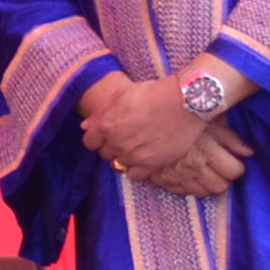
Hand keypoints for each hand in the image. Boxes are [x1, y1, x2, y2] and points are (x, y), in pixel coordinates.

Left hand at [80, 72, 209, 178]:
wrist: (184, 102)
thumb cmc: (154, 93)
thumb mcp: (122, 95)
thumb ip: (101, 112)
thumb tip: (84, 126)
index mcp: (106, 125)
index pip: (90, 142)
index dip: (98, 139)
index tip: (108, 136)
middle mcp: (116, 142)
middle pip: (105, 154)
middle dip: (112, 147)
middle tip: (127, 139)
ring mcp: (133, 155)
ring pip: (118, 165)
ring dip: (124, 158)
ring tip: (137, 149)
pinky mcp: (151, 164)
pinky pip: (134, 176)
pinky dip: (137, 170)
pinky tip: (145, 161)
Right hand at [138, 122, 255, 197]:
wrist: (144, 115)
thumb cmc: (181, 114)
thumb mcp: (210, 121)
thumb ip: (231, 138)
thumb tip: (250, 152)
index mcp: (208, 153)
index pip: (234, 172)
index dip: (236, 167)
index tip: (232, 161)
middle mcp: (193, 168)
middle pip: (219, 186)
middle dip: (222, 178)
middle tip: (218, 168)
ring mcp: (176, 175)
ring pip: (201, 193)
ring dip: (205, 184)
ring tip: (202, 171)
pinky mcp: (159, 178)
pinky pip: (179, 192)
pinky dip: (185, 186)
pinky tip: (185, 175)